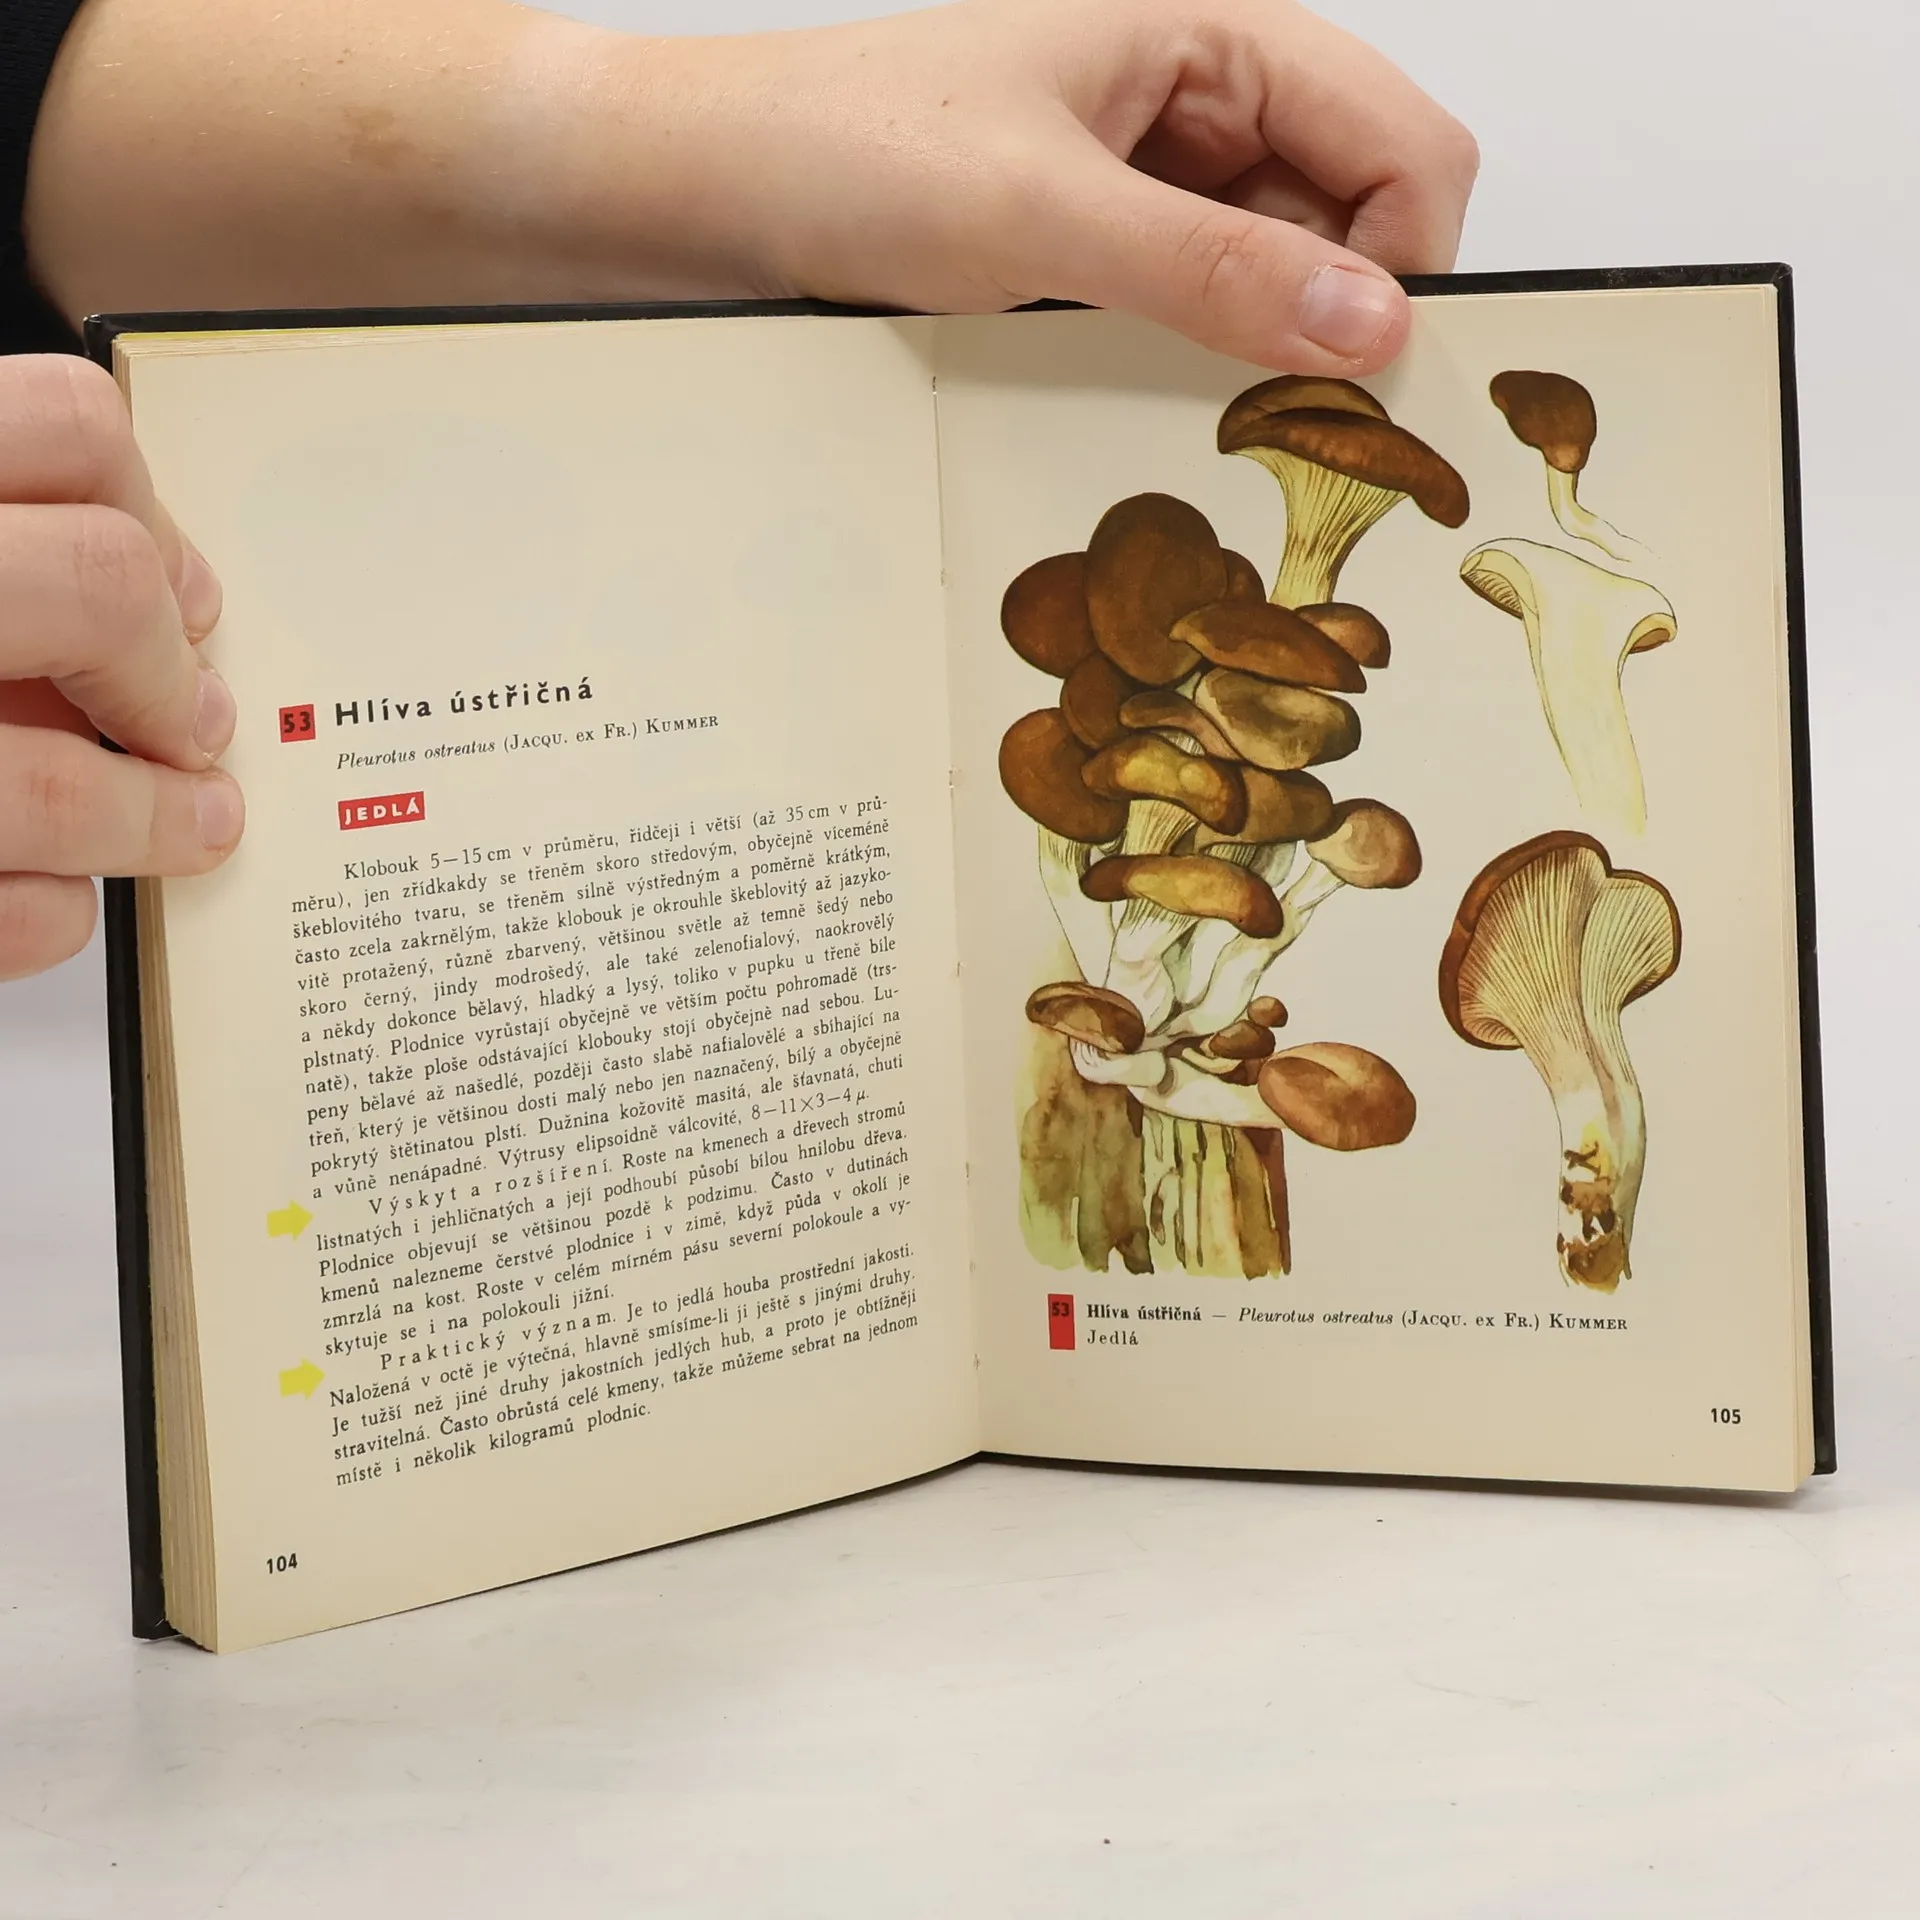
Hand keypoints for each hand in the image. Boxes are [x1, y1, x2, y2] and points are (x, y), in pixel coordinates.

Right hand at [0, 356, 240, 980]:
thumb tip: (165, 601)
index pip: (67, 431)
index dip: (154, 524)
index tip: (180, 598)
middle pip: (100, 586)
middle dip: (171, 677)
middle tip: (193, 723)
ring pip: (56, 786)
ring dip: (149, 817)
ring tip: (187, 823)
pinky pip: (4, 910)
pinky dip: (47, 911)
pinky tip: (47, 894)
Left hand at [28, 0, 1472, 378]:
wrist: (708, 191)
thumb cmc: (847, 151)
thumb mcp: (1042, 213)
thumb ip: (1215, 268)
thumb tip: (1375, 326)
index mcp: (1215, 41)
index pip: (1405, 148)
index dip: (1404, 263)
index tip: (1352, 373)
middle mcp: (1201, 109)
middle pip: (1359, 219)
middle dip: (1334, 317)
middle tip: (1269, 411)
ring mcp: (1153, 187)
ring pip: (1281, 282)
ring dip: (1257, 352)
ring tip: (1177, 398)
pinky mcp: (1101, 255)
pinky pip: (1197, 317)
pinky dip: (1193, 366)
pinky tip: (1138, 396)